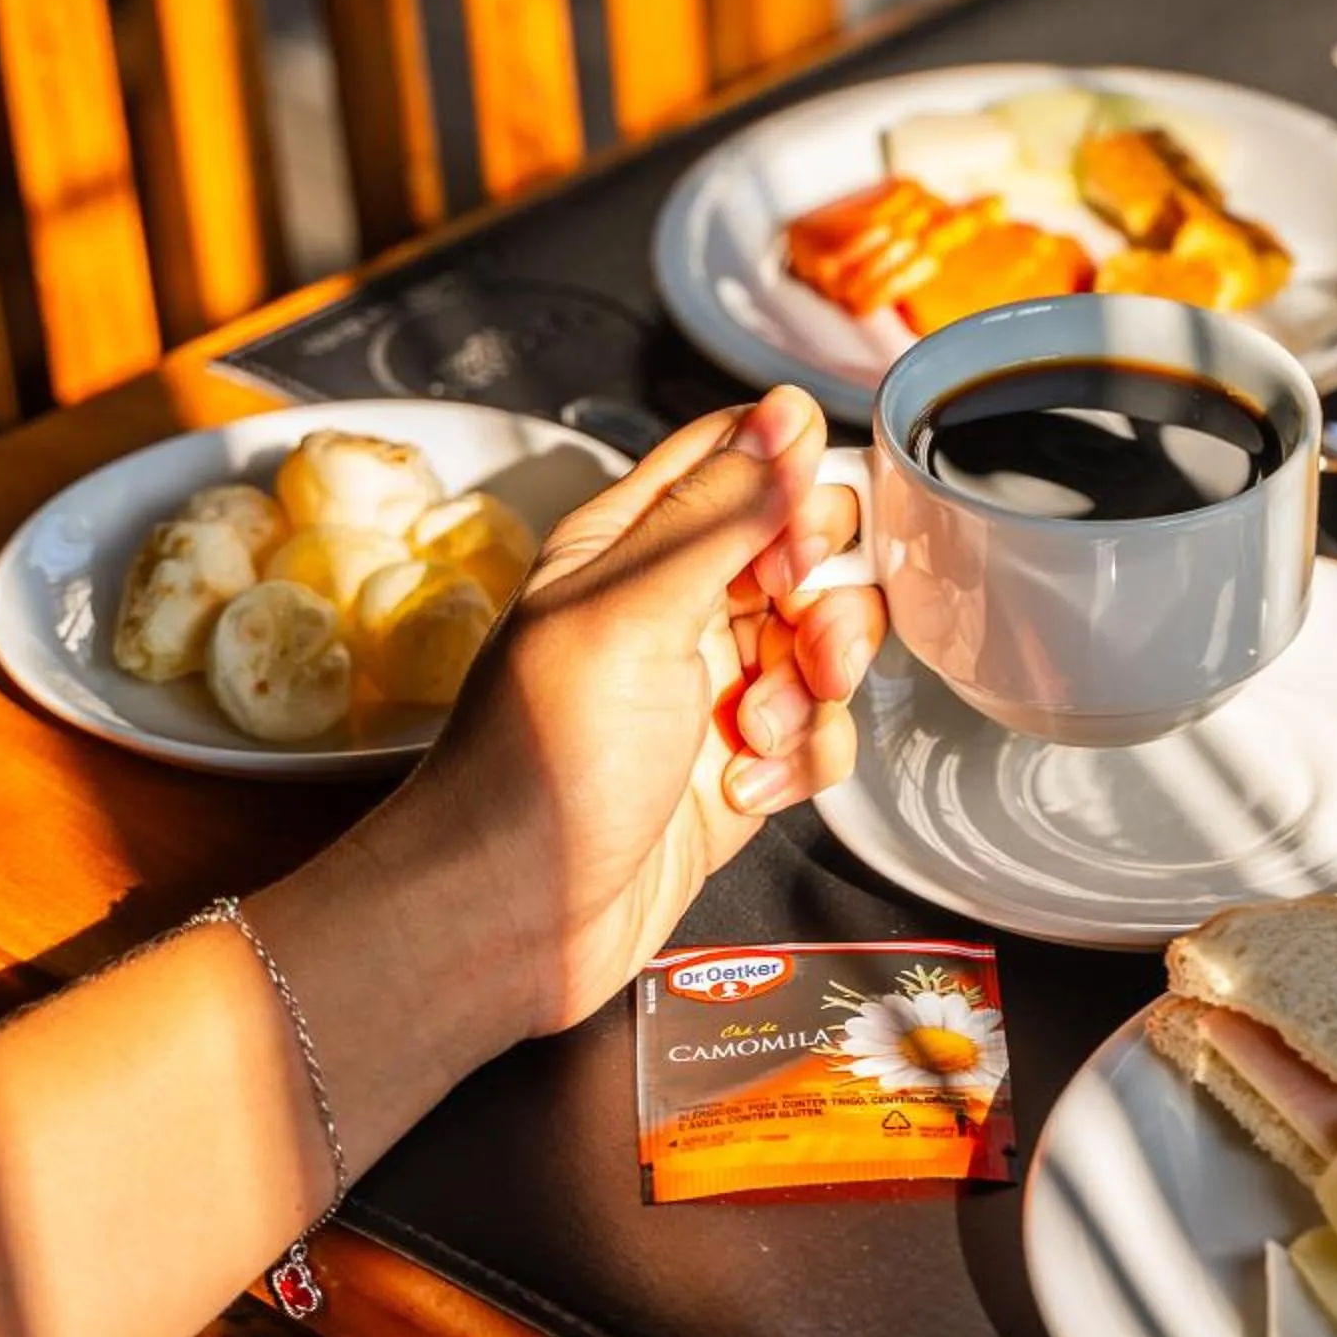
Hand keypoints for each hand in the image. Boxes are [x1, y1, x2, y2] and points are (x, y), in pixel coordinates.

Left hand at [368, 386, 885, 1036]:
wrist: (508, 923)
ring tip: (758, 731)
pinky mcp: (743, 765)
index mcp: (631, 542)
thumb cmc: (537, 769)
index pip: (741, 455)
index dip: (794, 482)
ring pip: (828, 643)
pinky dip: (804, 761)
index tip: (798, 541)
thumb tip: (785, 413)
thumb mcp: (632, 616)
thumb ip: (721, 513)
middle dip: (827, 597)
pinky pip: (822, 733)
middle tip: (797, 643)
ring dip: (817, 688)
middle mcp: (676, 603)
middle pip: (808, 547)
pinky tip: (744, 793)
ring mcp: (712, 686)